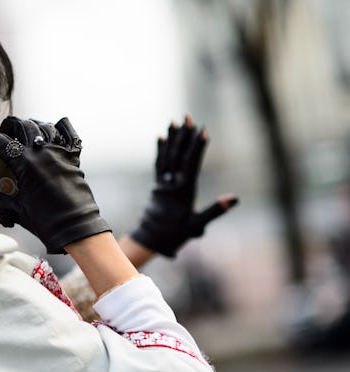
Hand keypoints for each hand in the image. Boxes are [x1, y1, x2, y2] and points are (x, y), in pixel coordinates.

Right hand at [0, 116, 110, 253]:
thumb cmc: (47, 222)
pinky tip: (51, 133)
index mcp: (26, 164)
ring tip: (21, 135)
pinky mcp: (73, 158)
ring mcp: (60, 153)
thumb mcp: (15, 209)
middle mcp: (43, 153)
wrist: (77, 230)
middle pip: (21, 126)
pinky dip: (58, 129)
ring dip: (29, 127)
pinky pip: (68, 134)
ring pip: (42, 126)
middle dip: (7, 128)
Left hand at [131, 115, 237, 257]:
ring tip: (175, 120)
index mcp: (183, 191)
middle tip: (189, 117)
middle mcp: (171, 183)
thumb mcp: (198, 225)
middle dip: (184, 135)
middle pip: (178, 155)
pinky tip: (162, 136)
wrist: (152, 239)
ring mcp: (162, 183)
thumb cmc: (177, 233)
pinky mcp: (157, 185)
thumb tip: (234, 199)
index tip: (203, 130)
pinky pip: (159, 163)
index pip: (191, 164)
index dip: (197, 147)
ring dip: (173, 138)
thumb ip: (215, 211)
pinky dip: (161, 149)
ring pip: (167, 156)